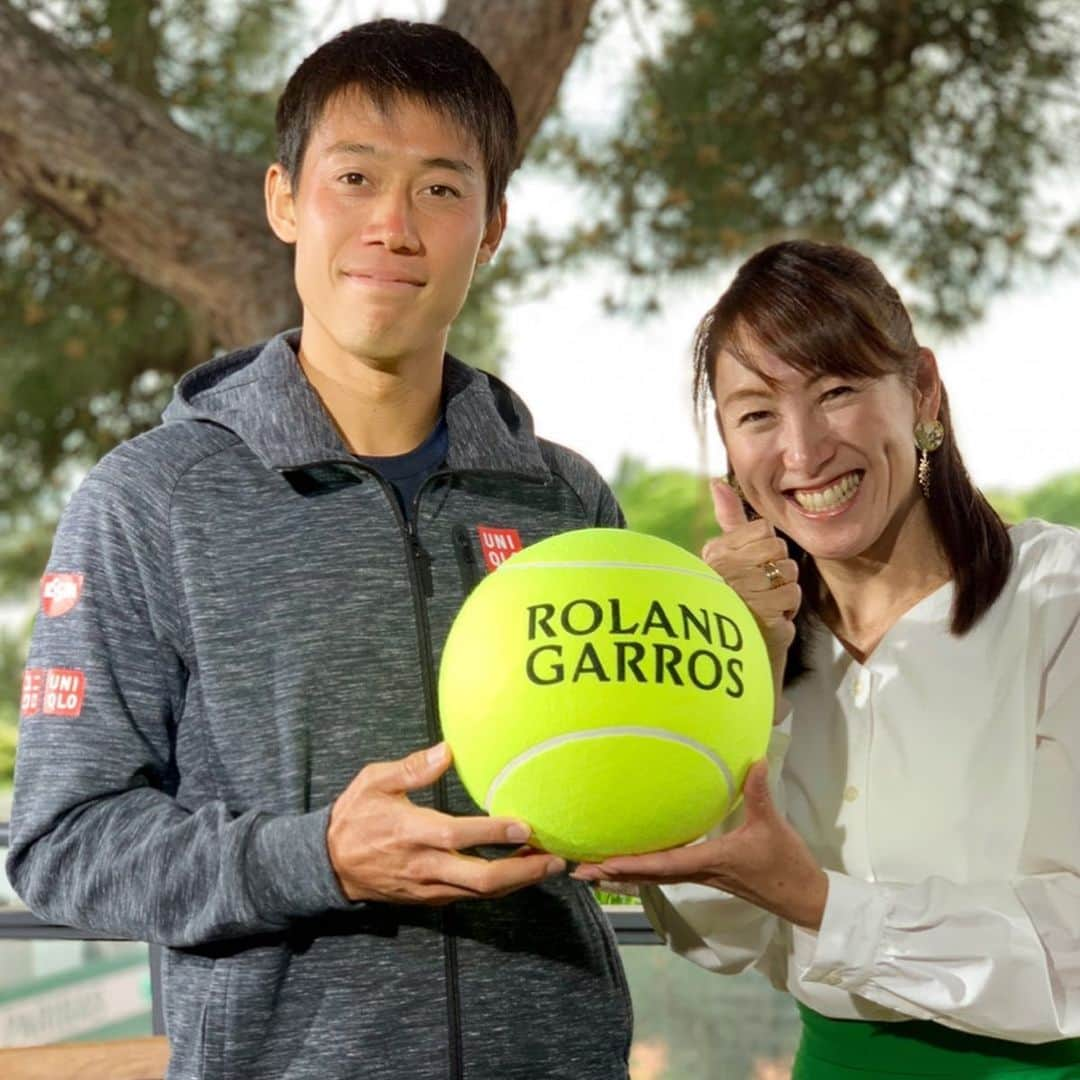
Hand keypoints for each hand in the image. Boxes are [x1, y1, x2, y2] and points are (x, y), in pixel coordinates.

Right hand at [327, 742, 564, 903]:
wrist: (326, 864)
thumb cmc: (354, 817)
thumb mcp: (375, 781)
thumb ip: (413, 767)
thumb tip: (447, 749)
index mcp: (412, 832)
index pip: (460, 835)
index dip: (495, 834)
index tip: (525, 826)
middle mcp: (424, 865)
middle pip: (481, 879)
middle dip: (522, 872)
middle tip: (553, 859)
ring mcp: (427, 887)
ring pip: (480, 893)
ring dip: (516, 882)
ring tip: (545, 865)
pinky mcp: (428, 899)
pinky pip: (468, 897)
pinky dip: (496, 888)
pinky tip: (516, 873)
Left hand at [571, 762, 827, 929]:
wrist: (801, 898)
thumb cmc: (786, 864)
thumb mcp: (774, 826)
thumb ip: (760, 793)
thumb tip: (753, 759)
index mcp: (711, 862)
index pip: (665, 864)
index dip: (634, 864)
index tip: (604, 863)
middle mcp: (700, 872)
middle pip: (649, 875)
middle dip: (614, 873)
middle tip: (579, 869)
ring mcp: (702, 876)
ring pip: (655, 876)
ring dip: (624, 874)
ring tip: (592, 869)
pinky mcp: (707, 875)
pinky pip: (667, 873)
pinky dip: (643, 870)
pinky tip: (629, 864)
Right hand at [703, 479, 799, 700]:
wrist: (722, 657)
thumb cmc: (726, 603)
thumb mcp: (723, 558)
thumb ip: (727, 519)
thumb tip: (717, 481)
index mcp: (716, 554)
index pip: (764, 533)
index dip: (766, 552)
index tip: (751, 569)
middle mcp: (726, 572)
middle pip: (781, 555)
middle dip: (777, 575)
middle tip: (757, 593)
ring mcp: (743, 596)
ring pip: (790, 580)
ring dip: (782, 599)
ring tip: (760, 610)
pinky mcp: (763, 619)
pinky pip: (792, 603)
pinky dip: (784, 619)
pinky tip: (765, 626)